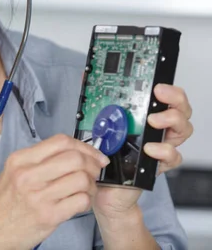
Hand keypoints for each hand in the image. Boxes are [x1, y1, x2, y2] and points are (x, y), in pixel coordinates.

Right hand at [0, 134, 109, 249]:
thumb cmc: (5, 203)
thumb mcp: (13, 172)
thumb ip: (38, 160)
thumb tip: (73, 152)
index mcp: (20, 160)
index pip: (61, 142)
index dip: (84, 146)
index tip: (93, 155)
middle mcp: (27, 175)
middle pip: (74, 158)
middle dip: (92, 164)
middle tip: (94, 171)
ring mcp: (38, 196)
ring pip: (81, 179)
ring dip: (91, 184)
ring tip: (86, 189)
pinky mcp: (48, 216)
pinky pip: (81, 201)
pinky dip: (87, 200)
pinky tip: (79, 202)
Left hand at [93, 83, 193, 219]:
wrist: (102, 189)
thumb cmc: (102, 156)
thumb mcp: (96, 126)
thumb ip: (95, 104)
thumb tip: (85, 79)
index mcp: (144, 117)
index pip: (165, 98)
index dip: (167, 89)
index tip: (156, 84)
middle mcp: (156, 131)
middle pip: (180, 110)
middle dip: (174, 99)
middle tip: (158, 96)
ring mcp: (159, 147)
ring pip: (182, 130)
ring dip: (170, 121)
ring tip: (154, 121)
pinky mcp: (158, 166)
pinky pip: (173, 157)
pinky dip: (164, 151)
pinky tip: (151, 148)